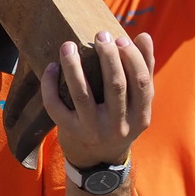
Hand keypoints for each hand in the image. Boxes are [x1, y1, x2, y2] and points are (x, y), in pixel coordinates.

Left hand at [42, 31, 154, 170]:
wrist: (99, 160)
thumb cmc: (120, 120)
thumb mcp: (138, 104)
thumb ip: (143, 71)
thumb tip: (144, 37)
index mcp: (140, 116)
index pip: (140, 83)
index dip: (132, 58)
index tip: (121, 38)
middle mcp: (118, 125)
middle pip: (115, 86)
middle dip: (108, 56)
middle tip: (100, 35)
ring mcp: (93, 130)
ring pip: (82, 94)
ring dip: (74, 67)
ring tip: (68, 46)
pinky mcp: (70, 132)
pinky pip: (56, 107)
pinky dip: (50, 85)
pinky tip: (52, 67)